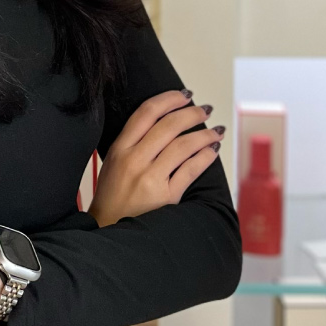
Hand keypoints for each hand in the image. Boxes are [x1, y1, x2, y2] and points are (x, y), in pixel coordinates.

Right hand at [88, 90, 224, 227]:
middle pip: (168, 125)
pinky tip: (212, 150)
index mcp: (120, 148)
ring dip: (204, 134)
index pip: (146, 113)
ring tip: (215, 130)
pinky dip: (205, 157)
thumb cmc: (113, 197)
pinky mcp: (166, 197)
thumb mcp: (114, 163)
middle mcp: (134, 160)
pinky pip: (191, 170)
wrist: (110, 230)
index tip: (183, 95)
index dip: (168, 99)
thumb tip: (164, 123)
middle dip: (192, 113)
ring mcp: (150, 178)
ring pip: (184, 145)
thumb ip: (133, 142)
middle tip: (204, 110)